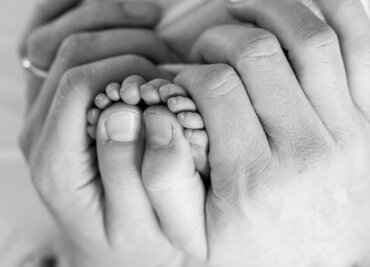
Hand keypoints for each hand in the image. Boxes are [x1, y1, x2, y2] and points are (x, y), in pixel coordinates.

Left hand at [19, 1, 184, 265]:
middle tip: (168, 54)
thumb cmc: (128, 230)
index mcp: (54, 159)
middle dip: (126, 40)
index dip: (128, 67)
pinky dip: (88, 12)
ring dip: (109, 18)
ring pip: (56, 32)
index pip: (79, 84)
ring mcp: (41, 106)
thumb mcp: (136, 221)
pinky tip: (126, 16)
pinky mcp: (53, 93)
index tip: (167, 77)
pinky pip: (51, 31)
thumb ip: (128, 170)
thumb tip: (125, 112)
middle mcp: (39, 127)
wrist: (108, 232)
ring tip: (154, 22)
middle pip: (67, 50)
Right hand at [145, 0, 369, 265]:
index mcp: (254, 178)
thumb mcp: (196, 235)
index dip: (186, 72)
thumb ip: (163, 180)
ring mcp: (345, 130)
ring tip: (241, 10)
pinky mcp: (366, 122)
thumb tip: (155, 119)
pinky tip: (305, 3)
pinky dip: (338, 10)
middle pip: (258, 55)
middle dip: (220, 38)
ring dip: (270, 10)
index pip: (215, 88)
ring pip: (311, 38)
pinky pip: (360, 48)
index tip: (176, 78)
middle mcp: (305, 148)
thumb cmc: (256, 252)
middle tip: (203, 49)